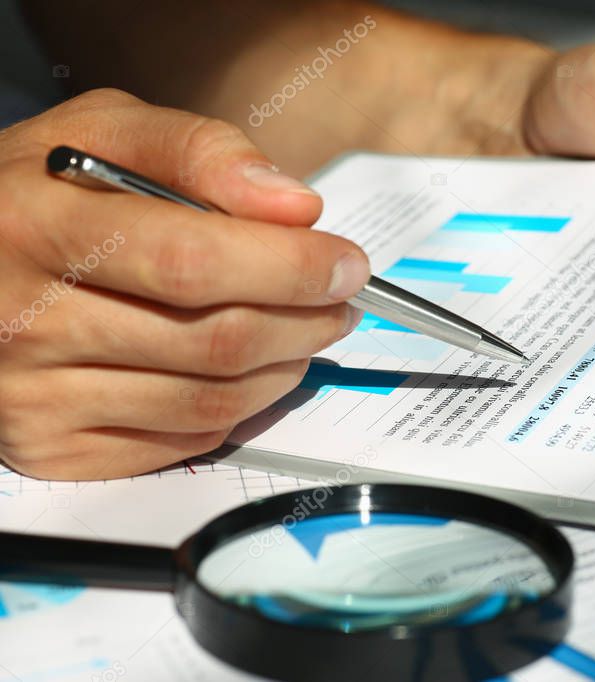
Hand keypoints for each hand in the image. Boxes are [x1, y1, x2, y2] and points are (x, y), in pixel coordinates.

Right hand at [0, 89, 369, 479]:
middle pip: (217, 340)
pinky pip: (185, 441)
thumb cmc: (35, 191)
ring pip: (213, 401)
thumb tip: (293, 208)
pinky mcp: (53, 446)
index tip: (345, 262)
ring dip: (288, 366)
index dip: (290, 267)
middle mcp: (27, 319)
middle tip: (340, 299)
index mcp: (37, 226)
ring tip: (306, 329)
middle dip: (308, 320)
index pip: (194, 261)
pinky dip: (242, 407)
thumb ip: (200, 151)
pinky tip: (251, 369)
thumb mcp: (102, 131)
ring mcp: (35, 395)